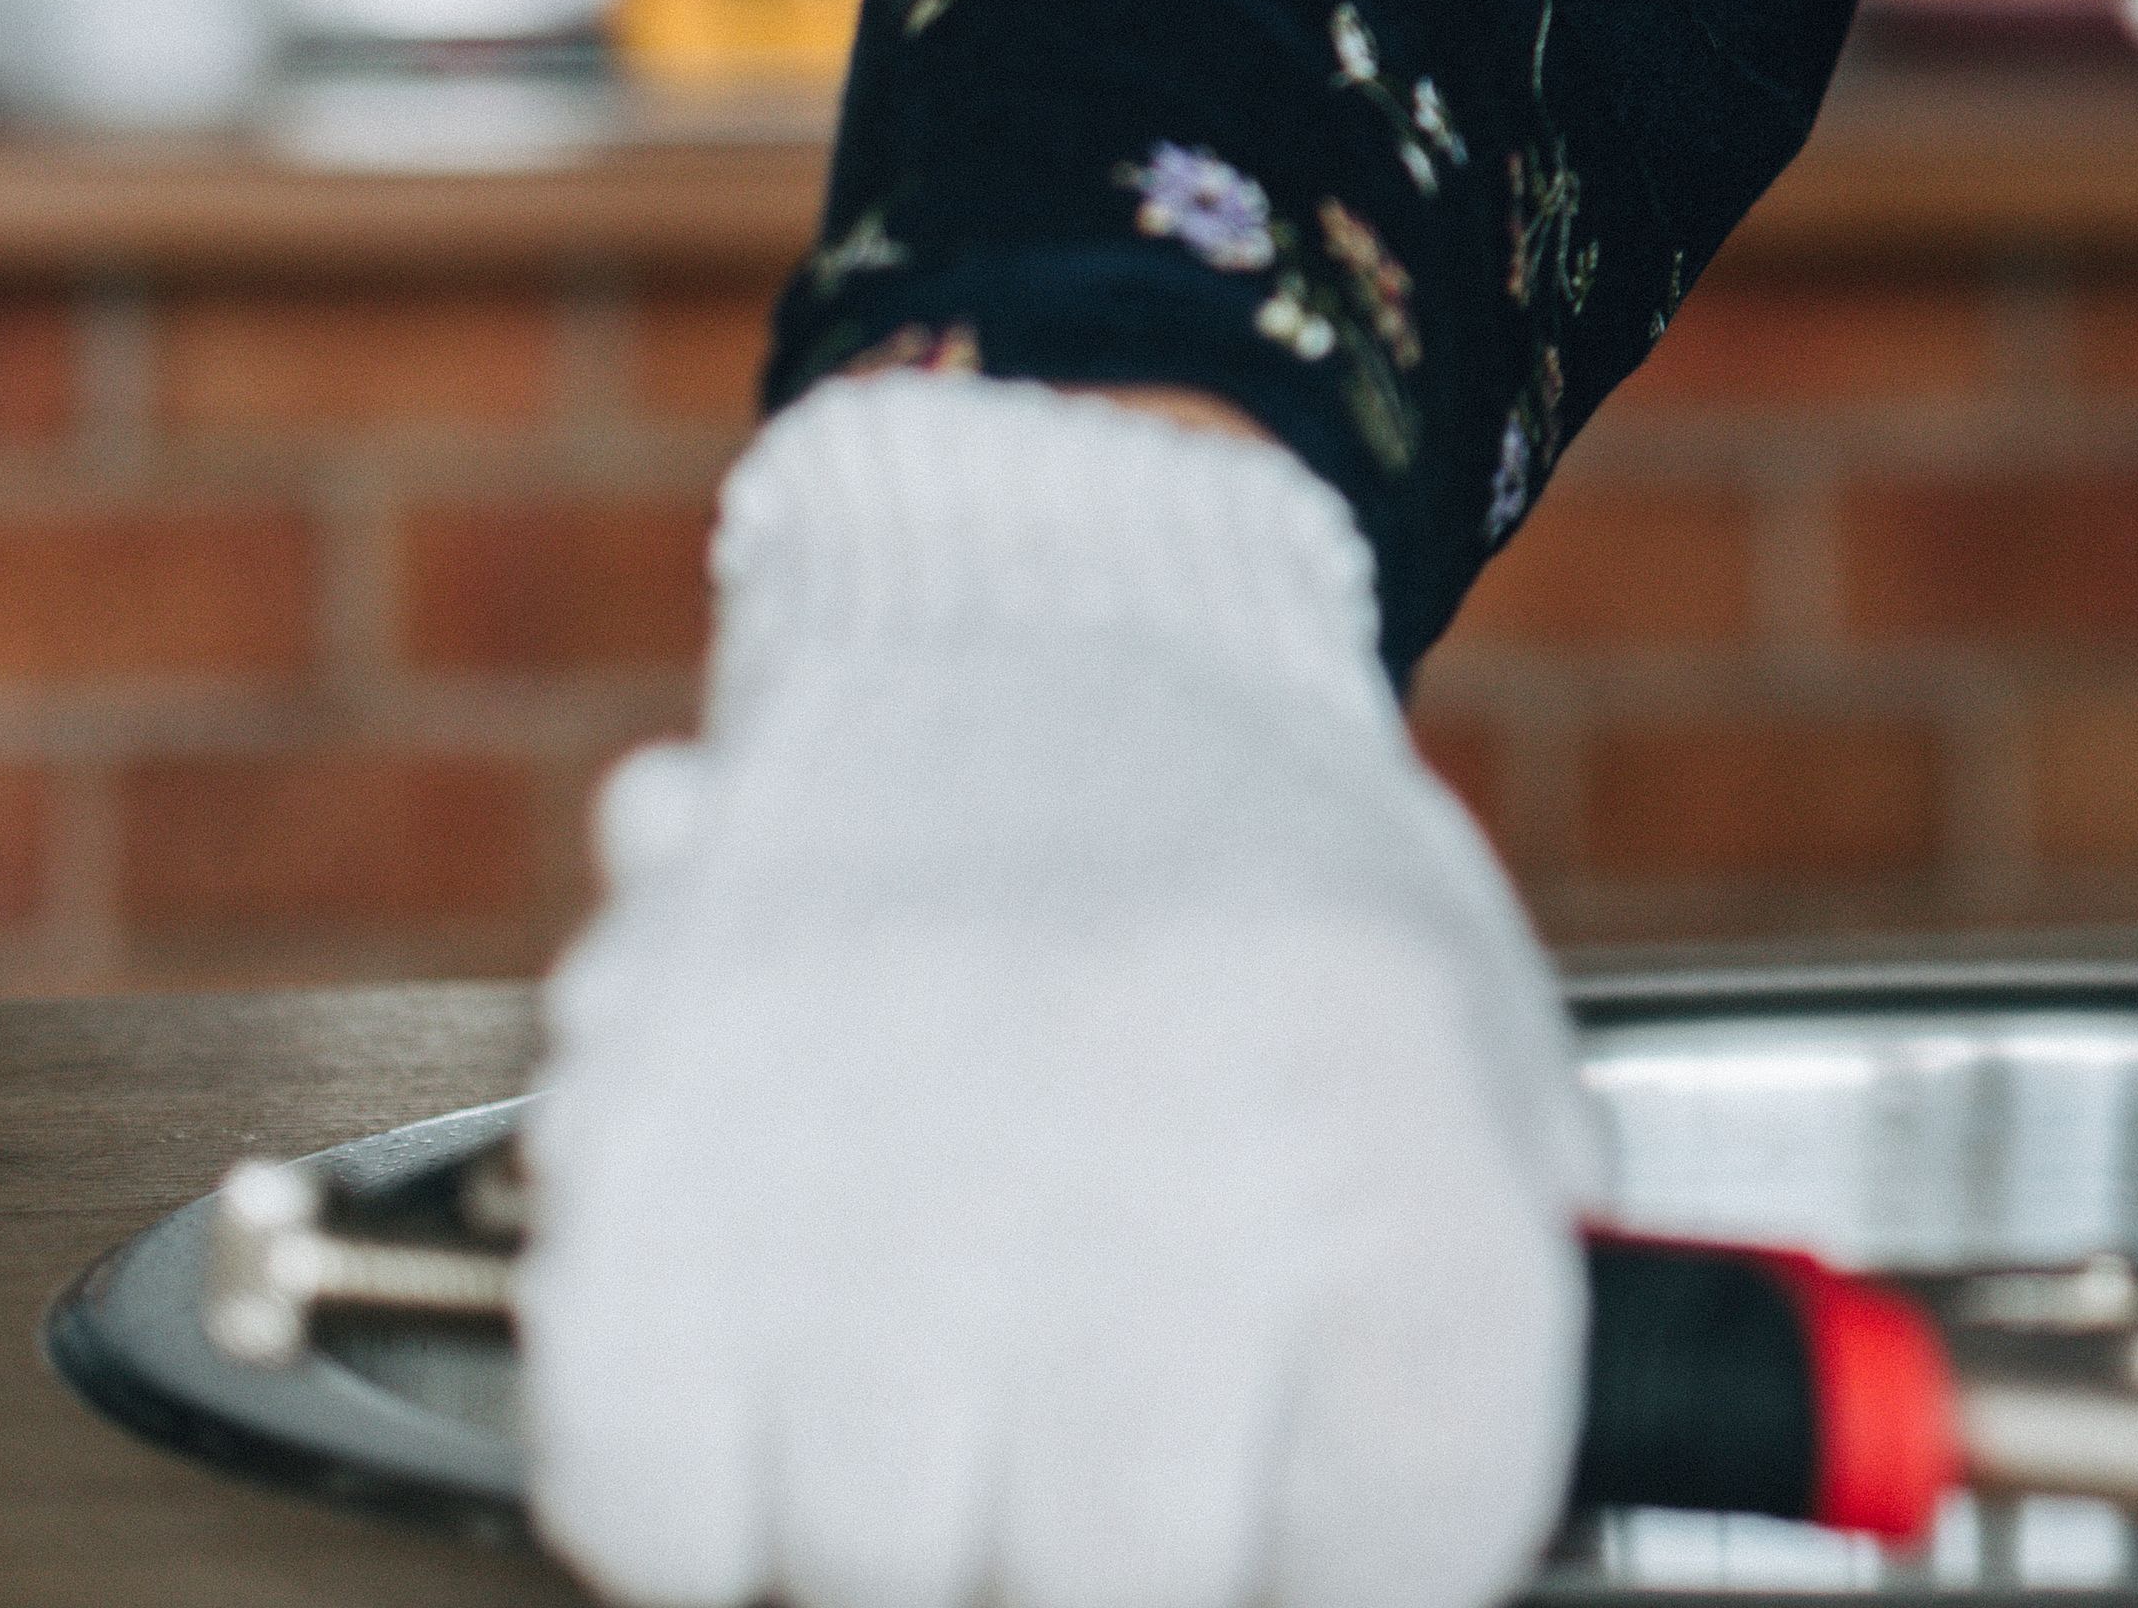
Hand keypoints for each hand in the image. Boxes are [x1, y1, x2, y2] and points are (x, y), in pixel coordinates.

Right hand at [522, 376, 1600, 1607]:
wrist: (1052, 625)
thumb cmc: (1275, 892)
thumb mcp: (1477, 1056)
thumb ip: (1488, 1315)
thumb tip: (1435, 1558)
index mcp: (1391, 1094)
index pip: (1411, 1527)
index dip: (1363, 1555)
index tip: (1327, 1525)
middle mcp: (1150, 1107)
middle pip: (1134, 1577)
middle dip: (1122, 1544)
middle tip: (1121, 1442)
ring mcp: (876, 1123)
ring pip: (880, 1558)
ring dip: (923, 1507)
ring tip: (968, 1348)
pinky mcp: (648, 1139)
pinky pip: (650, 1496)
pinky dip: (704, 1485)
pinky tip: (795, 1358)